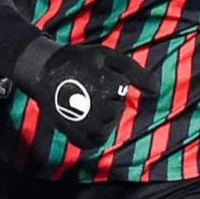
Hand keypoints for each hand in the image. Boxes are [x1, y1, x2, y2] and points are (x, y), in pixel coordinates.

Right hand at [13, 39, 157, 149]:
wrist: (43, 71)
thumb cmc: (80, 61)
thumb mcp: (109, 57)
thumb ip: (136, 72)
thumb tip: (156, 91)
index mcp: (102, 85)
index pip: (121, 89)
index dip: (111, 79)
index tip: (95, 73)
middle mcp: (93, 107)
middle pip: (116, 108)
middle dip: (109, 99)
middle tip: (89, 87)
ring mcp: (82, 124)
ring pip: (107, 125)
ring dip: (103, 115)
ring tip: (86, 101)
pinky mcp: (72, 134)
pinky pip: (94, 141)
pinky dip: (96, 132)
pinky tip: (89, 119)